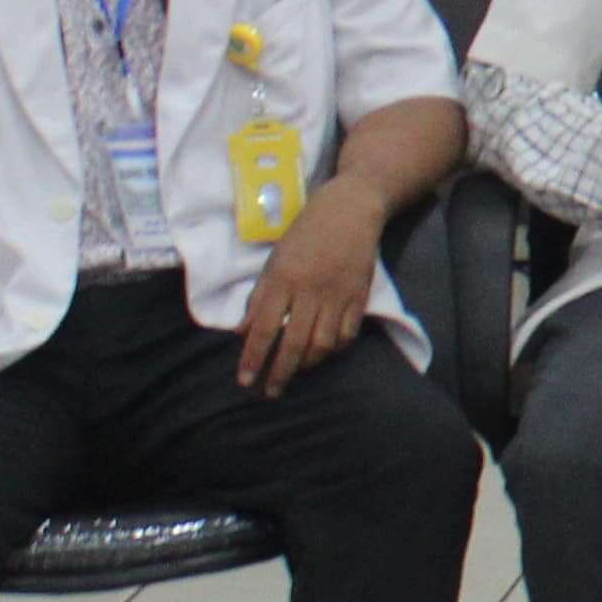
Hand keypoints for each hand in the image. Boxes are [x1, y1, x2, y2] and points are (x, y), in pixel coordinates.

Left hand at [232, 186, 388, 392]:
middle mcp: (309, 291)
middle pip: (293, 343)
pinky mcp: (359, 296)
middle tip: (270, 391)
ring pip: (322, 343)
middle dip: (280, 372)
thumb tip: (243, 331)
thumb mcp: (274, 259)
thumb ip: (259, 296)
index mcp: (283, 279)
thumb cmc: (305, 232)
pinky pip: (347, 333)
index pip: (263, 328)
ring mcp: (337, 295)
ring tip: (296, 371)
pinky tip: (323, 352)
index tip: (245, 380)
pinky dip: (334, 348)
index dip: (253, 358)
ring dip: (307, 363)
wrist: (351, 210)